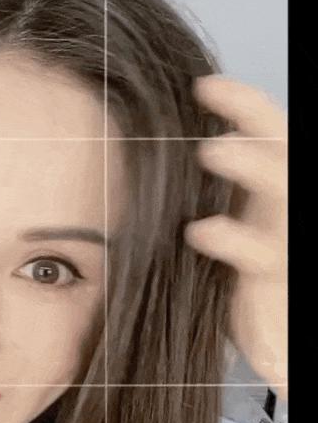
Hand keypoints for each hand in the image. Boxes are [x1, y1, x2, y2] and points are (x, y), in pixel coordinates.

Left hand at [185, 76, 287, 400]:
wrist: (269, 339)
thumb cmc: (231, 278)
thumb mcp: (217, 227)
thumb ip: (193, 197)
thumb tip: (138, 162)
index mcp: (265, 189)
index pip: (265, 131)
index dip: (240, 102)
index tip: (200, 83)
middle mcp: (282, 206)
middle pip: (282, 147)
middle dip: (251, 114)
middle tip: (207, 94)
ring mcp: (285, 240)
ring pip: (283, 190)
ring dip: (249, 164)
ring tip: (210, 150)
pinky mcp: (276, 281)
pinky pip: (262, 254)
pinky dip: (232, 238)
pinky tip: (199, 230)